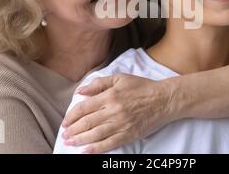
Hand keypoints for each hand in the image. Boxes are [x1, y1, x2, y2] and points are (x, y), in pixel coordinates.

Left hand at [61, 73, 175, 152]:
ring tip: (70, 143)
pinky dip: (96, 149)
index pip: (84, 108)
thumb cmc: (142, 87)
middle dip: (72, 130)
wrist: (164, 99)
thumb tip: (80, 91)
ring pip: (95, 134)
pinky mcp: (129, 134)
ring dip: (80, 140)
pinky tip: (86, 151)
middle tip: (65, 135)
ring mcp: (121, 124)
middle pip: (87, 122)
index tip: (65, 122)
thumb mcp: (120, 78)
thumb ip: (98, 83)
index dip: (71, 116)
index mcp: (110, 96)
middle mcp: (113, 110)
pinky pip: (109, 143)